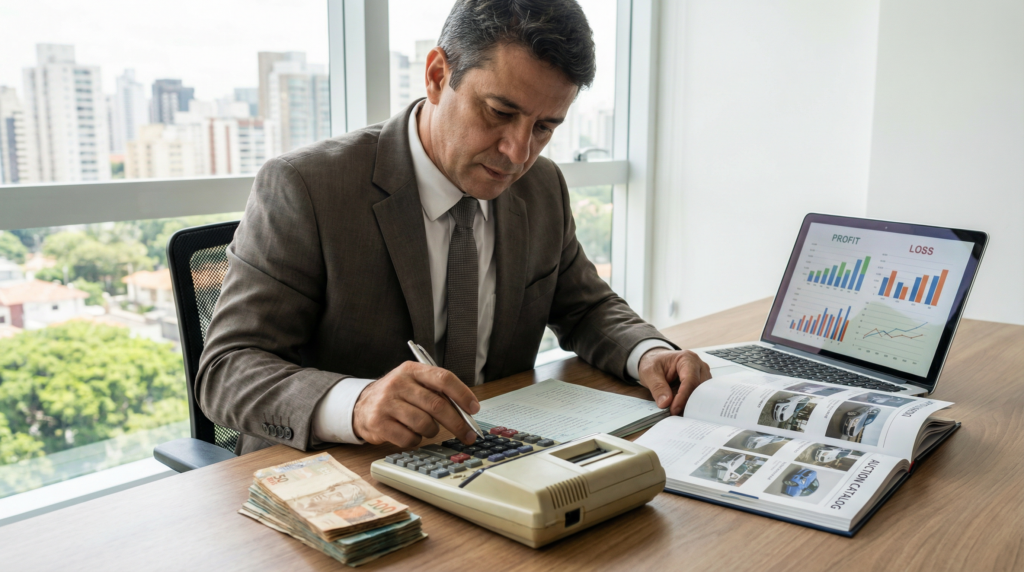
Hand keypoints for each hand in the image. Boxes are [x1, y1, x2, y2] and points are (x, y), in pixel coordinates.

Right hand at [353, 361, 480, 447]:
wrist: (361, 405)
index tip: (474, 409)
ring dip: (432, 431)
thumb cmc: (396, 396)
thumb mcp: (413, 383)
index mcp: (411, 370)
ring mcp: (386, 403)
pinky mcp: (378, 423)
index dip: (462, 394)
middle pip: (437, 405)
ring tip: (428, 429)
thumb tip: (466, 410)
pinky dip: (416, 440)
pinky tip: (412, 434)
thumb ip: (437, 391)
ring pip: (424, 423)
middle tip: (468, 434)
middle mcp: (398, 383)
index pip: (443, 378)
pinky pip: (409, 438)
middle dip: (457, 423)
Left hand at [637, 348, 711, 415]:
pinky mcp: (700, 384)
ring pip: (702, 393)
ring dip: (691, 405)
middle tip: (677, 416)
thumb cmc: (654, 362)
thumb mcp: (649, 372)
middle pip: (699, 387)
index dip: (683, 397)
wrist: (655, 361)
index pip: (690, 380)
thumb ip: (657, 386)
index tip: (674, 409)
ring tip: (679, 415)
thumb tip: (665, 403)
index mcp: (687, 358)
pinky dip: (691, 404)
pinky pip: (699, 396)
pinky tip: (683, 411)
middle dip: (689, 403)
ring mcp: (702, 375)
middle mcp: (699, 366)